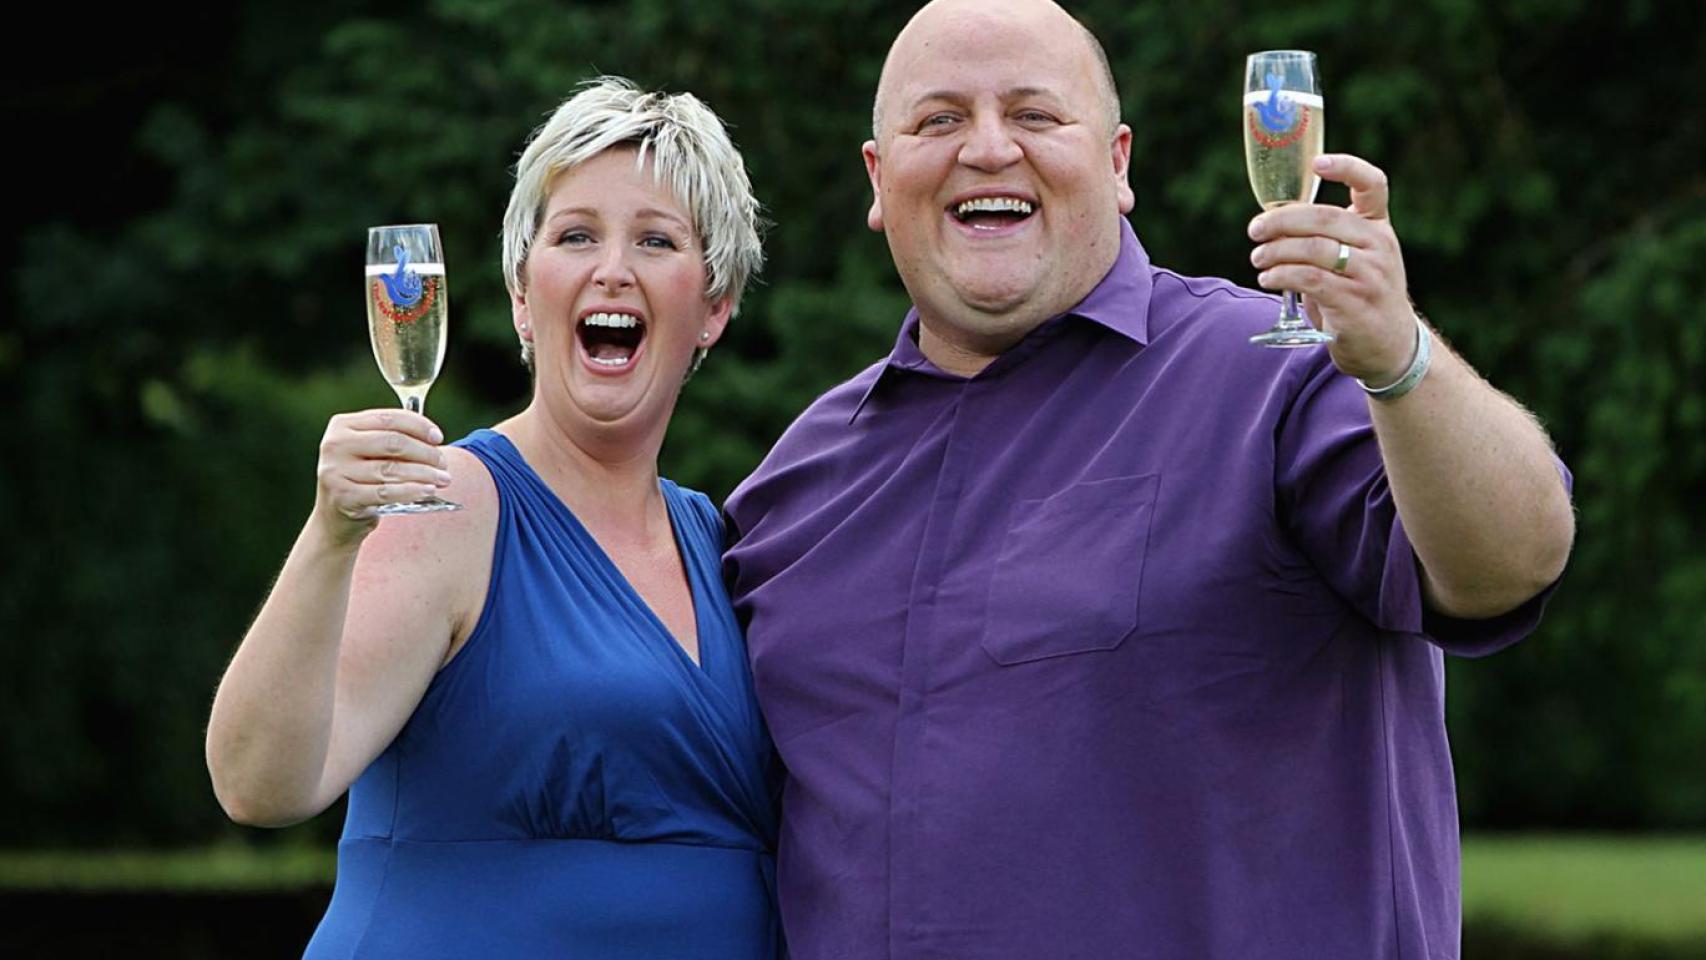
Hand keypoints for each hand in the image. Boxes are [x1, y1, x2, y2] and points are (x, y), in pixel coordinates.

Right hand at [312, 410, 451, 545]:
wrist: (334, 519)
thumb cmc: (360, 481)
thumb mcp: (369, 453)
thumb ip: (394, 440)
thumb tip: (432, 438)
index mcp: (342, 426)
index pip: (388, 418)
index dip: (419, 426)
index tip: (437, 437)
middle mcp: (335, 445)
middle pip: (392, 442)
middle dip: (425, 452)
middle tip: (442, 462)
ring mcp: (336, 472)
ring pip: (392, 469)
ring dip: (424, 473)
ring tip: (442, 479)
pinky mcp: (344, 497)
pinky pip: (386, 492)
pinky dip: (411, 491)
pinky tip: (428, 490)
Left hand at [1248, 153, 1419, 383]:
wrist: (1391, 346)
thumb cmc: (1362, 297)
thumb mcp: (1358, 259)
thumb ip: (1327, 239)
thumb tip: (1272, 223)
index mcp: (1379, 227)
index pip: (1373, 185)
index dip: (1346, 167)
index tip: (1316, 164)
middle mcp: (1379, 245)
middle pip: (1325, 217)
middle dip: (1282, 220)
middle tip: (1255, 230)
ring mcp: (1370, 273)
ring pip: (1313, 249)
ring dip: (1276, 251)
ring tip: (1258, 259)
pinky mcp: (1354, 301)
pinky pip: (1309, 279)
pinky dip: (1282, 275)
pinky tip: (1268, 278)